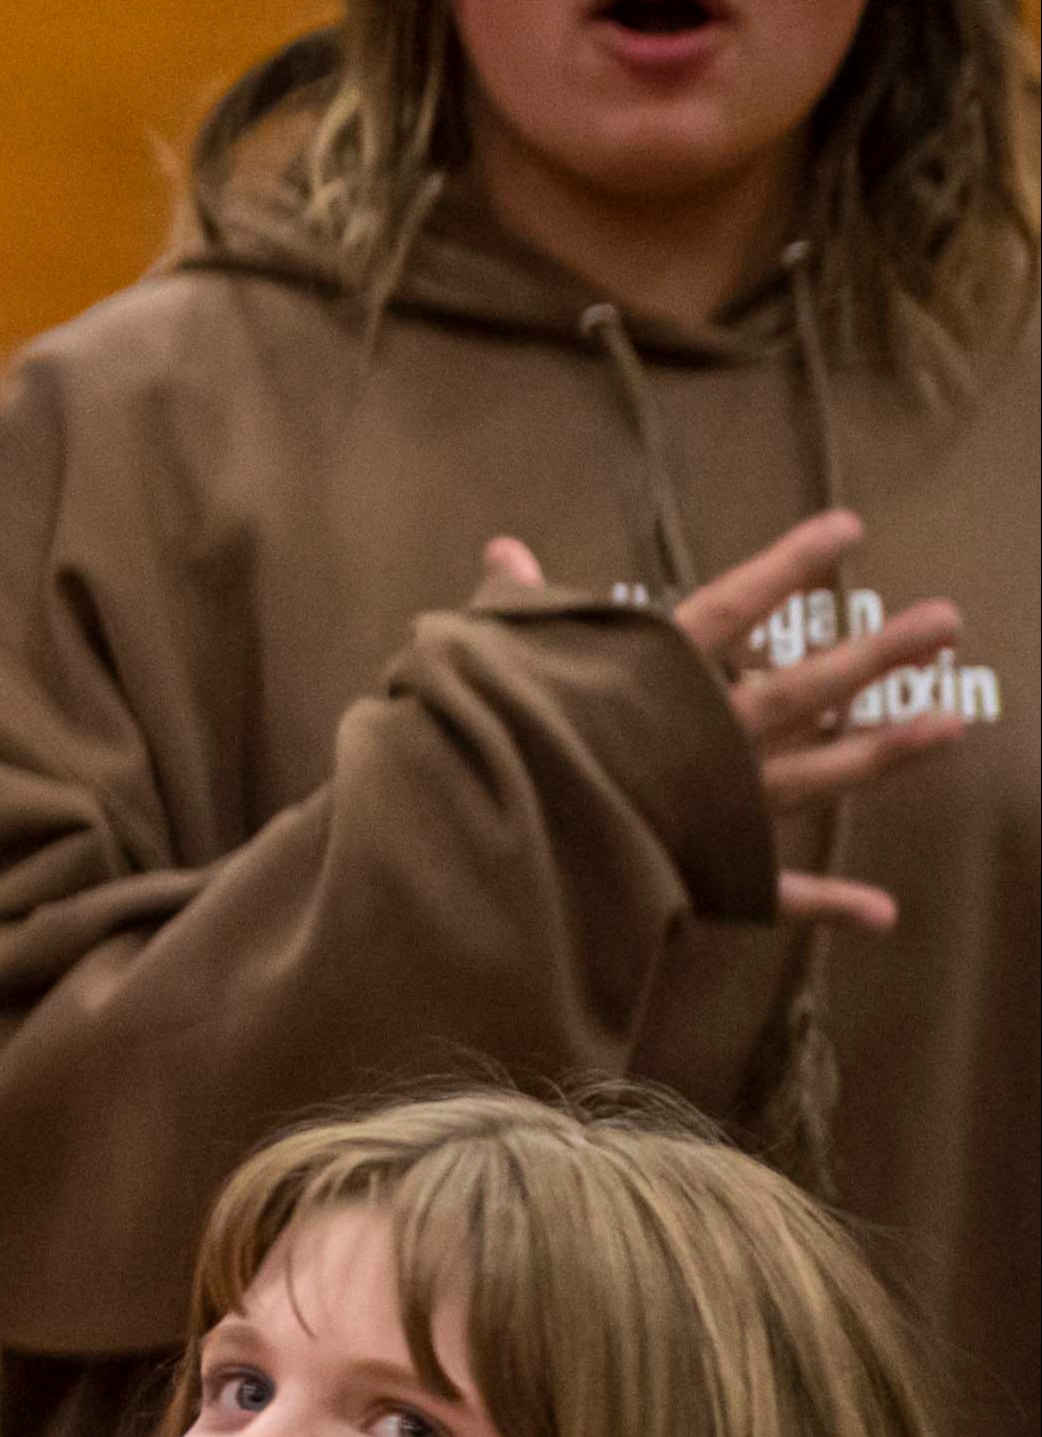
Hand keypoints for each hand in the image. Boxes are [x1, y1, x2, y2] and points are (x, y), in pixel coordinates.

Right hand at [488, 511, 942, 910]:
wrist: (483, 840)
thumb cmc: (482, 738)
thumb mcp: (492, 659)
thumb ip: (519, 606)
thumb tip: (505, 551)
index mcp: (653, 679)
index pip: (734, 606)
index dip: (790, 565)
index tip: (850, 528)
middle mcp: (703, 737)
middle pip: (804, 688)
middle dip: (876, 655)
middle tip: (947, 622)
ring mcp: (712, 805)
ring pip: (815, 775)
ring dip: (886, 751)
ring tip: (954, 723)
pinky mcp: (701, 872)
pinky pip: (770, 890)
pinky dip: (825, 903)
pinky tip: (883, 909)